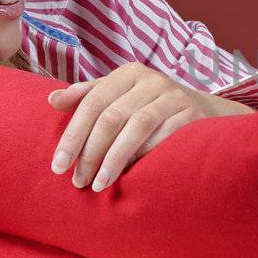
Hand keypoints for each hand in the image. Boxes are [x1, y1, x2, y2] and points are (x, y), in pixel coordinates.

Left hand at [47, 62, 255, 189]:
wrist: (205, 112)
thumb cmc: (151, 107)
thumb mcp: (120, 96)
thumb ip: (87, 97)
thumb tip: (52, 100)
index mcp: (128, 73)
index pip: (92, 102)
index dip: (72, 134)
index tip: (58, 164)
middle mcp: (151, 80)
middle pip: (111, 116)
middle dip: (90, 152)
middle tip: (78, 180)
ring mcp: (175, 96)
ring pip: (136, 126)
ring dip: (114, 159)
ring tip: (99, 184)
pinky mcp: (193, 115)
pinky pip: (164, 137)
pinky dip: (145, 156)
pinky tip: (130, 174)